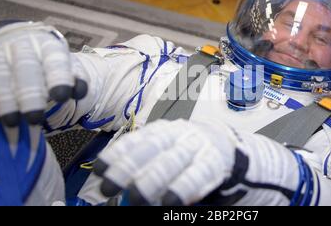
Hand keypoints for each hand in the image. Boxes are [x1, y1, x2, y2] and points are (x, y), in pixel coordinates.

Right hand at [0, 21, 87, 125]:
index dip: (58, 78)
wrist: (24, 45)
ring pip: (0, 78)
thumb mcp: (67, 66)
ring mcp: (0, 56)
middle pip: (25, 70)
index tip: (62, 97)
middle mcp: (22, 47)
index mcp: (48, 46)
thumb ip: (76, 78)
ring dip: (6, 103)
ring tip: (12, 123)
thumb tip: (79, 91)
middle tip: (35, 119)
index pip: (55, 61)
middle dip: (30, 96)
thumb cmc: (51, 63)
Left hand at [94, 119, 298, 205]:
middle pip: (153, 148)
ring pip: (174, 161)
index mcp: (166, 130)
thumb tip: (116, 182)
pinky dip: (184, 188)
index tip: (100, 169)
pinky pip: (199, 175)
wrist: (230, 148)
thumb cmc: (190, 153)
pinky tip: (172, 201)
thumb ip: (146, 163)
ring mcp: (200, 147)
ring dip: (153, 180)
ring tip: (137, 197)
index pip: (138, 139)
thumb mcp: (168, 150)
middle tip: (110, 187)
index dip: (118, 153)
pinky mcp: (215, 163)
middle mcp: (181, 134)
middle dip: (129, 168)